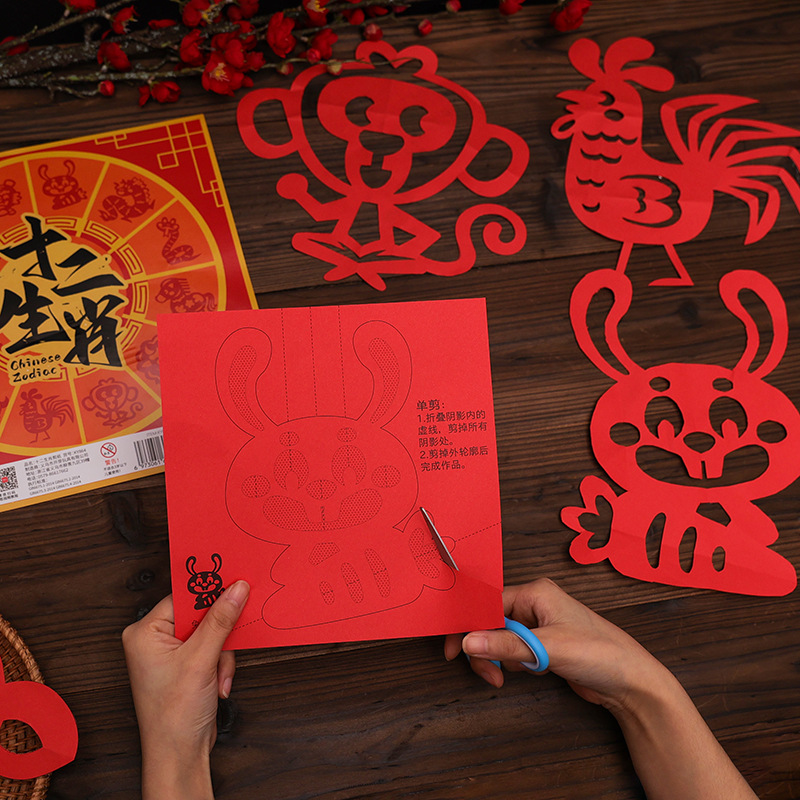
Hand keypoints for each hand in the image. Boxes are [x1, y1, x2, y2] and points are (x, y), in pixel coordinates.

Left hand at [122, 581, 249, 799]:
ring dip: (222, 654)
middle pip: (200, 614)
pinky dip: (221, 664)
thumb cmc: (174, 714)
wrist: (179, 754)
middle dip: (218, 634)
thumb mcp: (201, 660)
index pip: (183, 597)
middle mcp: (154, 639)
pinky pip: (213, 648)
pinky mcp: (186, 665)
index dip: (210, 595)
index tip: (235, 588)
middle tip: (227, 642)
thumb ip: (221, 620)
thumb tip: (237, 588)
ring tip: (217, 677)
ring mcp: (171, 653)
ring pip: (212, 632)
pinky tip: (218, 684)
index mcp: (145, 632)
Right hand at [444, 578, 667, 713]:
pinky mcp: (543, 645)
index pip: (488, 604)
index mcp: (535, 593)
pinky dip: (511, 664)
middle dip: (484, 648)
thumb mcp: (548, 648)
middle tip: (486, 672)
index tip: (453, 648)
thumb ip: (505, 645)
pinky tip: (524, 673)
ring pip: (499, 639)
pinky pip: (513, 651)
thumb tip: (467, 641)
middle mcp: (535, 604)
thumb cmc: (599, 653)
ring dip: (497, 659)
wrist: (631, 682)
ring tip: (504, 677)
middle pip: (490, 622)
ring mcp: (539, 625)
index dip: (468, 625)